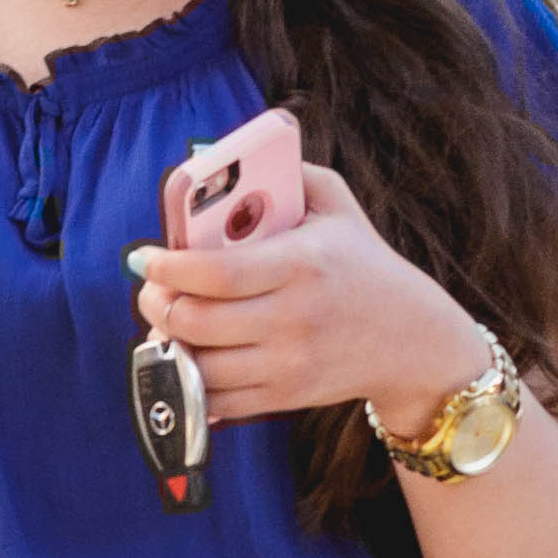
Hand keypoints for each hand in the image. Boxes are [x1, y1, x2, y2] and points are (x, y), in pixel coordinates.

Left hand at [127, 160, 489, 430]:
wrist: (413, 340)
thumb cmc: (364, 263)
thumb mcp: (337, 206)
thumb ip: (287, 174)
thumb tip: (220, 158)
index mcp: (301, 264)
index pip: (216, 272)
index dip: (168, 267)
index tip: (144, 258)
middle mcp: (293, 319)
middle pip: (196, 321)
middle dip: (156, 305)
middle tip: (151, 289)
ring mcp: (289, 364)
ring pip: (199, 366)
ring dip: (168, 344)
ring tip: (167, 321)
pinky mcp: (286, 397)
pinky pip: (218, 399)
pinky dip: (191, 379)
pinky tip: (190, 355)